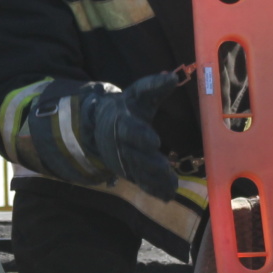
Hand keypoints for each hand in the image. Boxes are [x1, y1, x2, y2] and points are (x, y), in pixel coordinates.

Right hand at [78, 72, 183, 198]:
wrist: (99, 127)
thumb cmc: (126, 107)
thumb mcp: (137, 94)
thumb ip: (154, 86)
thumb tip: (172, 76)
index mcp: (123, 122)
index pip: (131, 130)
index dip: (141, 136)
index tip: (154, 141)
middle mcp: (122, 144)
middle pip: (136, 156)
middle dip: (150, 164)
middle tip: (165, 169)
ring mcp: (124, 160)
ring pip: (139, 172)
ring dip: (155, 180)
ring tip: (171, 187)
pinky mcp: (129, 171)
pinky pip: (141, 182)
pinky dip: (153, 190)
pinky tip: (167, 196)